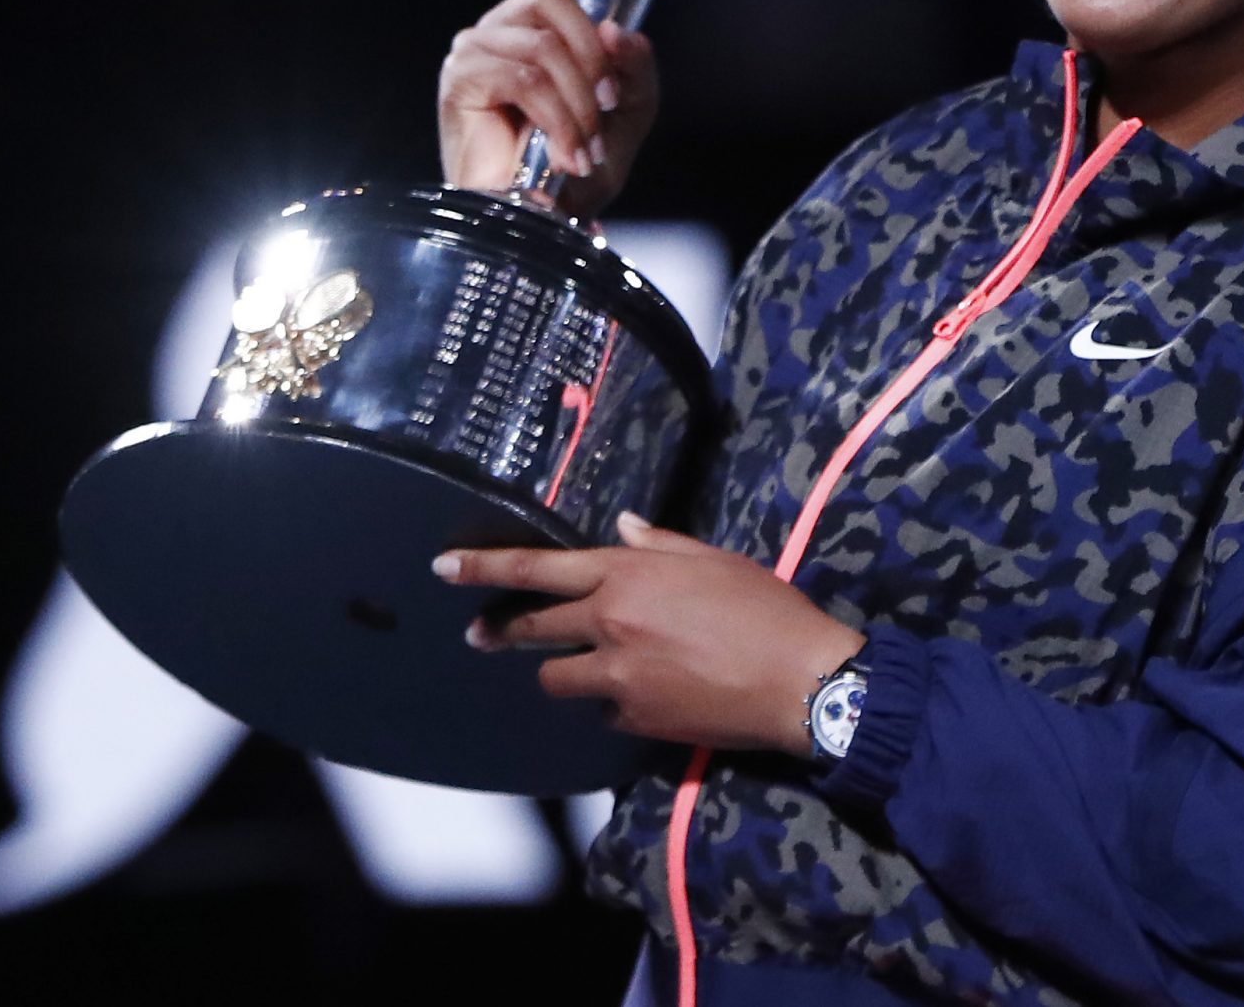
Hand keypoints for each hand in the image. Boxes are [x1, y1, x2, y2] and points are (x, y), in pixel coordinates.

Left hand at [436, 513, 866, 756]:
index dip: (484, 566)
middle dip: (501, 631)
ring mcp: (618, 675)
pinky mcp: (634, 717)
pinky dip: (616, 699)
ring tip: (590, 668)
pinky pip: (605, 708)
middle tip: (483, 634)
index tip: (443, 566)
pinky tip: (651, 693)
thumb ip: (660, 545)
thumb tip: (624, 526)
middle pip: (533, 628)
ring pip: (557, 677)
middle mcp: (611, 622)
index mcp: (629, 574)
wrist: (799, 680)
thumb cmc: (765, 608)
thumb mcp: (715, 560)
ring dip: (565, 670)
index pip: (537, 568)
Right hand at [437, 0, 659, 213]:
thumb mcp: (629, 109)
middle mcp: (503, 25)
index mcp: (539, 21)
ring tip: (585, 148)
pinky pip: (525, 78)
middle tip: (607, 105)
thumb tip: (619, 31)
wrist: (546, 217)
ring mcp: (478, 49)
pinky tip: (565, 153)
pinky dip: (557, 118)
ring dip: (577, 101)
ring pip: (542, 43)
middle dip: (592, 56)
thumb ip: (636, 66)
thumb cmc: (576, 164)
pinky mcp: (462, 79)